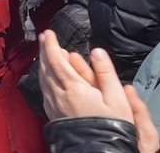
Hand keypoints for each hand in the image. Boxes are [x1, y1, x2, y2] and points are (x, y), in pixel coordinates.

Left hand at [39, 30, 159, 152]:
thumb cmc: (112, 126)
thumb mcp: (117, 98)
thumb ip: (106, 73)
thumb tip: (97, 51)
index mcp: (75, 89)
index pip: (57, 61)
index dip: (50, 45)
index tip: (48, 33)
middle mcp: (60, 97)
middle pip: (46, 69)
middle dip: (44, 51)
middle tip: (43, 38)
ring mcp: (55, 107)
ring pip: (44, 81)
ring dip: (43, 65)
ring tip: (44, 54)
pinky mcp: (55, 116)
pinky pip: (45, 92)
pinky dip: (44, 80)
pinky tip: (47, 78)